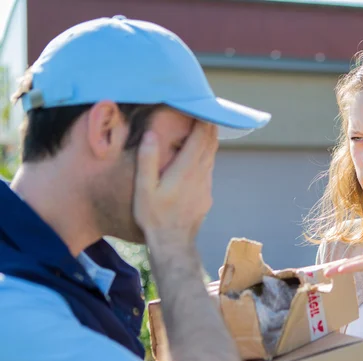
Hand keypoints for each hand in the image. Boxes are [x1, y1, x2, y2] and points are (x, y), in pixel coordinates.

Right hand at [133, 122, 217, 245]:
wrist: (174, 243)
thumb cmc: (154, 216)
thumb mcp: (144, 189)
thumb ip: (147, 160)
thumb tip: (150, 135)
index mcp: (185, 169)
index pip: (200, 138)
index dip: (202, 121)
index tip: (201, 108)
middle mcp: (200, 175)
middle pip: (210, 145)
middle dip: (208, 128)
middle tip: (205, 113)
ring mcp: (206, 186)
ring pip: (211, 158)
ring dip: (209, 142)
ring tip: (204, 130)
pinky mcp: (206, 196)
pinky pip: (209, 171)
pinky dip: (206, 159)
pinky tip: (199, 159)